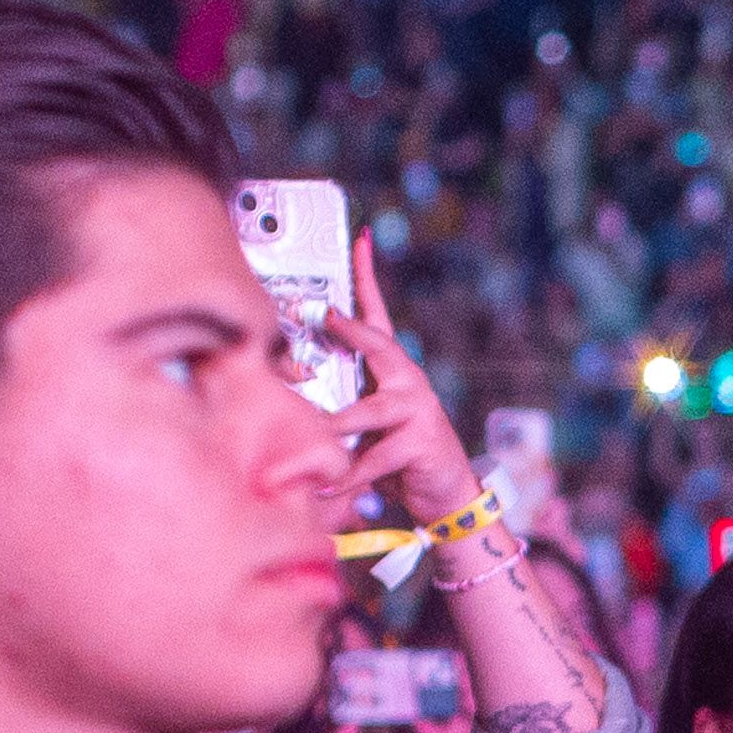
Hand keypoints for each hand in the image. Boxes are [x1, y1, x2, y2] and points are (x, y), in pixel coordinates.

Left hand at [323, 235, 482, 523]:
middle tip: (326, 315)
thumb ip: (340, 402)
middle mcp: (408, 381)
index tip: (360, 240)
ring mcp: (416, 411)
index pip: (378, 315)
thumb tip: (285, 389)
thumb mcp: (367, 421)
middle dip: (353, 330)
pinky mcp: (419, 445)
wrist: (447, 492)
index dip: (368, 277)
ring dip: (335, 425)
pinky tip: (325, 486)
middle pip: (380, 346)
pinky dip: (347, 476)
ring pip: (368, 412)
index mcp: (393, 369)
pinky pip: (374, 459)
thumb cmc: (397, 453)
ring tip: (310, 432)